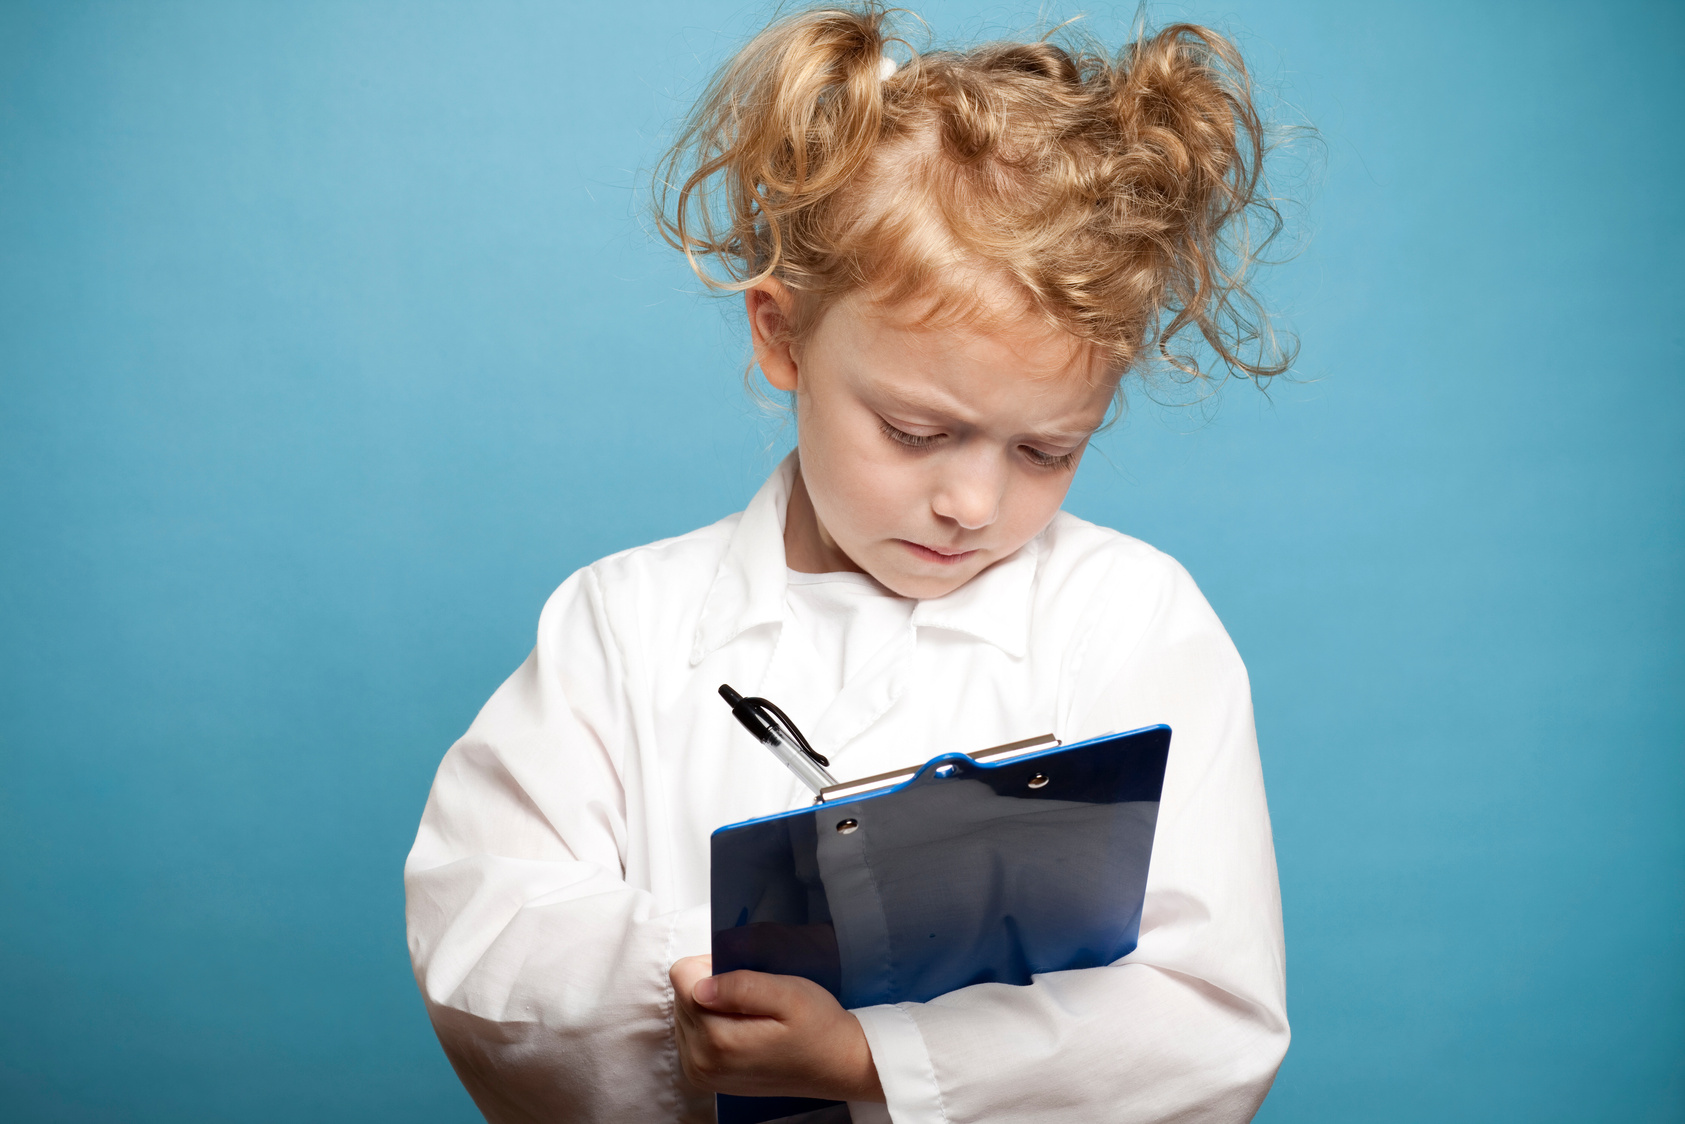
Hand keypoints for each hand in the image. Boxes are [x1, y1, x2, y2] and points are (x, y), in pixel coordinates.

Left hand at [670, 954, 884, 1102]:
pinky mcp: (704, 1077)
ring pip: (683, 1013)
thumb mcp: (789, 995)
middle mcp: (701, 1060)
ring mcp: (700, 1072)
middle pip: (681, 995)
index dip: (712, 964)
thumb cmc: (817, 1027)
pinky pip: (689, 1033)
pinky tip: (741, 1027)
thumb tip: (699, 987)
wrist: (835, 1066)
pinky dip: (710, 1023)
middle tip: (751, 994)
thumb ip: (743, 987)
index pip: (682, 976)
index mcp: (718, 1039)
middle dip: (710, 985)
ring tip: (749, 1012)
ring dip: (710, 1005)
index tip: (741, 973)